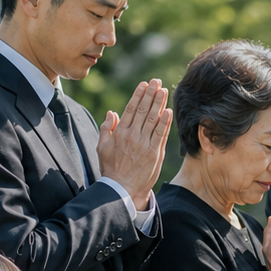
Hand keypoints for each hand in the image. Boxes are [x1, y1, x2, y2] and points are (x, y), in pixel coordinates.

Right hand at [97, 80, 172, 205]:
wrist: (121, 189)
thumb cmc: (111, 169)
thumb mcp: (102, 147)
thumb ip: (106, 129)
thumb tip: (111, 113)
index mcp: (120, 132)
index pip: (131, 109)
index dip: (138, 95)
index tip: (144, 84)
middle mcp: (132, 136)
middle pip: (143, 110)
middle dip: (150, 94)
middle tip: (157, 81)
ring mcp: (144, 144)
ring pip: (153, 119)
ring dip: (159, 103)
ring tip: (164, 91)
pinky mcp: (154, 153)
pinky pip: (160, 134)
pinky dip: (165, 122)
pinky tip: (168, 111)